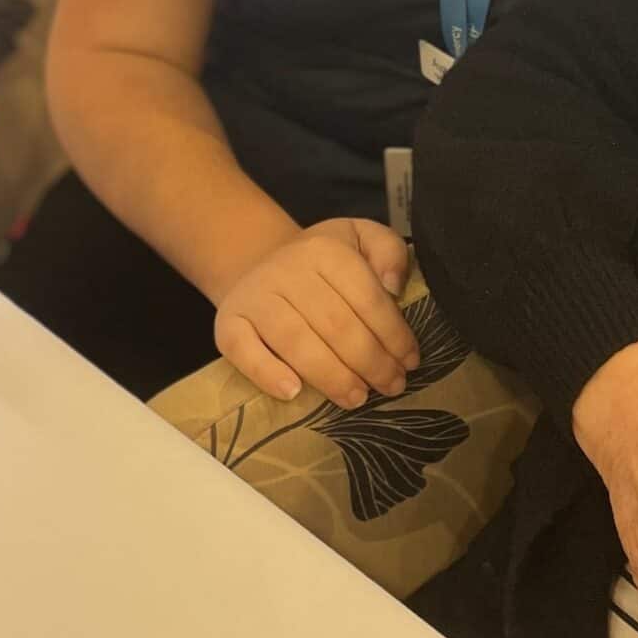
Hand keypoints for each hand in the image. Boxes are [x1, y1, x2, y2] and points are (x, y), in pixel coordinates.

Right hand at [214, 217, 417, 407]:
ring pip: (296, 342)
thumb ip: (389, 251)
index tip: (410, 361)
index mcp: (324, 250)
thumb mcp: (360, 239)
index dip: (393, 333)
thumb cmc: (321, 261)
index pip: (366, 296)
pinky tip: (294, 393)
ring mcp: (254, 297)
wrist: (260, 262)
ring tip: (357, 398)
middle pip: (335, 324)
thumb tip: (394, 286)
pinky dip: (267, 374)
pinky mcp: (227, 323)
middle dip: (370, 362)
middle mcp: (285, 270)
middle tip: (392, 386)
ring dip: (331, 376)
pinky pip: (243, 351)